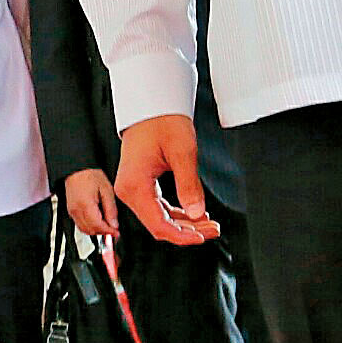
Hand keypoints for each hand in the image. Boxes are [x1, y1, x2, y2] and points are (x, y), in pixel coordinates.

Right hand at [64, 168, 121, 237]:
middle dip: (103, 233)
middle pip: (90, 230)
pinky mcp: (70, 211)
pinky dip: (89, 227)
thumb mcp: (107, 190)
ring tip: (106, 226)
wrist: (77, 169)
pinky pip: (80, 225)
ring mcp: (72, 212)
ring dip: (96, 231)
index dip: (109, 232)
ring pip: (84, 230)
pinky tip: (97, 222)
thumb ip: (111, 209)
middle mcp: (76, 211)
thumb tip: (114, 224)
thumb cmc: (90, 176)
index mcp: (86, 205)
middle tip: (113, 230)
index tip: (117, 232)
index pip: (98, 226)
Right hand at [115, 114, 219, 244]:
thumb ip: (190, 185)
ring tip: (208, 223)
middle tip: (212, 230)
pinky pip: (158, 207)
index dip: (182, 236)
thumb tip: (196, 212)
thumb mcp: (183, 152)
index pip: (158, 224)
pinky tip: (194, 213)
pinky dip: (177, 213)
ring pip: (159, 218)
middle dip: (187, 231)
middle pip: (158, 224)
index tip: (202, 237)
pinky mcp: (140, 184)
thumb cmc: (161, 121)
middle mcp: (129, 190)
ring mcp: (133, 188)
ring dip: (184, 223)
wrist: (151, 106)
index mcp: (134, 186)